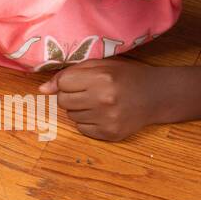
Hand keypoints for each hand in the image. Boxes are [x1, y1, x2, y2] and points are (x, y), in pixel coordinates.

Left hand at [38, 59, 159, 140]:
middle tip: (89, 92)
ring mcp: (107, 120)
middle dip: (71, 96)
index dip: (68, 82)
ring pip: (71, 117)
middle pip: (64, 102)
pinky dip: (88, 122)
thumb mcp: (103, 65)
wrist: (157, 96)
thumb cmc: (128, 76)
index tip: (80, 81)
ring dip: (80, 109)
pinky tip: (103, 113)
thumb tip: (43, 89)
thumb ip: (71, 73)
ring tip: (99, 102)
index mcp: (102, 78)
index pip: (63, 84)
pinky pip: (82, 129)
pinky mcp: (109, 134)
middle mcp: (103, 100)